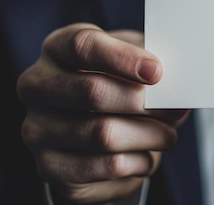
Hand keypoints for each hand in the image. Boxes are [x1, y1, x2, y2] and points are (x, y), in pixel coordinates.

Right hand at [17, 23, 187, 203]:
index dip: (123, 58)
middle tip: (176, 107)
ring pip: (103, 134)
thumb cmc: (118, 84)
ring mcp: (36, 129)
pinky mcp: (49, 167)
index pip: (84, 46)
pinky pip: (105, 166)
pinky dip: (137, 161)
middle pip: (94, 92)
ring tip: (168, 134)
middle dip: (144, 102)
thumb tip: (176, 81)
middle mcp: (36, 86)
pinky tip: (148, 155)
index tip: (157, 72)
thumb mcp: (132, 61)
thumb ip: (149, 62)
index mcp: (57, 47)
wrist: (95, 132)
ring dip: (149, 135)